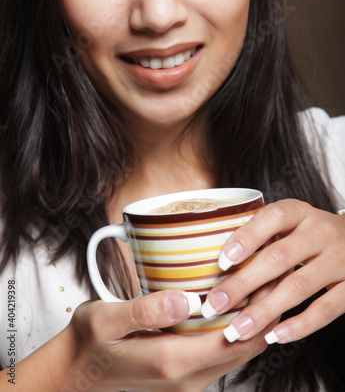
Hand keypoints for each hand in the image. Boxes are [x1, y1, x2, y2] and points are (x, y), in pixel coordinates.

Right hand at [58, 290, 268, 391]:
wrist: (74, 373)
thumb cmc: (87, 343)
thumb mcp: (104, 320)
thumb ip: (143, 312)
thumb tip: (183, 300)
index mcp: (170, 363)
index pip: (232, 341)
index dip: (257, 312)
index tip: (269, 278)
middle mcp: (185, 380)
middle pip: (241, 349)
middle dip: (263, 315)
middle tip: (273, 275)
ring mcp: (186, 382)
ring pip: (234, 354)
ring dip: (252, 323)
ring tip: (262, 285)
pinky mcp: (183, 376)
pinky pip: (220, 354)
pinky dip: (235, 331)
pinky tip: (235, 306)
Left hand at [200, 199, 344, 344]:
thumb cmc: (309, 233)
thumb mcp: (289, 222)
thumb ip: (260, 233)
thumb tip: (212, 259)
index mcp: (299, 212)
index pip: (272, 218)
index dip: (246, 238)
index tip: (221, 263)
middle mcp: (320, 232)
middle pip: (279, 257)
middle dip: (243, 284)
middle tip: (214, 306)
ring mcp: (340, 259)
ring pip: (299, 286)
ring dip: (264, 311)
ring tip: (237, 330)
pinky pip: (326, 309)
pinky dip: (299, 325)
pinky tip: (273, 336)